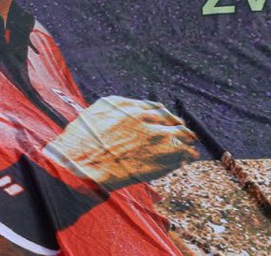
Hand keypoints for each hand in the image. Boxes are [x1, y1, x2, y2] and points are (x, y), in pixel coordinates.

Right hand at [42, 96, 198, 190]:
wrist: (81, 164)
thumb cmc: (82, 141)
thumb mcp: (96, 113)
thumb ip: (118, 108)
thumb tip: (133, 109)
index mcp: (130, 107)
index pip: (157, 109)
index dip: (163, 117)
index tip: (166, 122)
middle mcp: (146, 119)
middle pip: (173, 120)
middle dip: (178, 127)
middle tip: (183, 134)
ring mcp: (157, 138)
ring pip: (183, 135)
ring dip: (187, 140)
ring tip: (189, 147)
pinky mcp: (162, 159)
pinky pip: (183, 155)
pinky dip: (186, 156)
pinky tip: (186, 159)